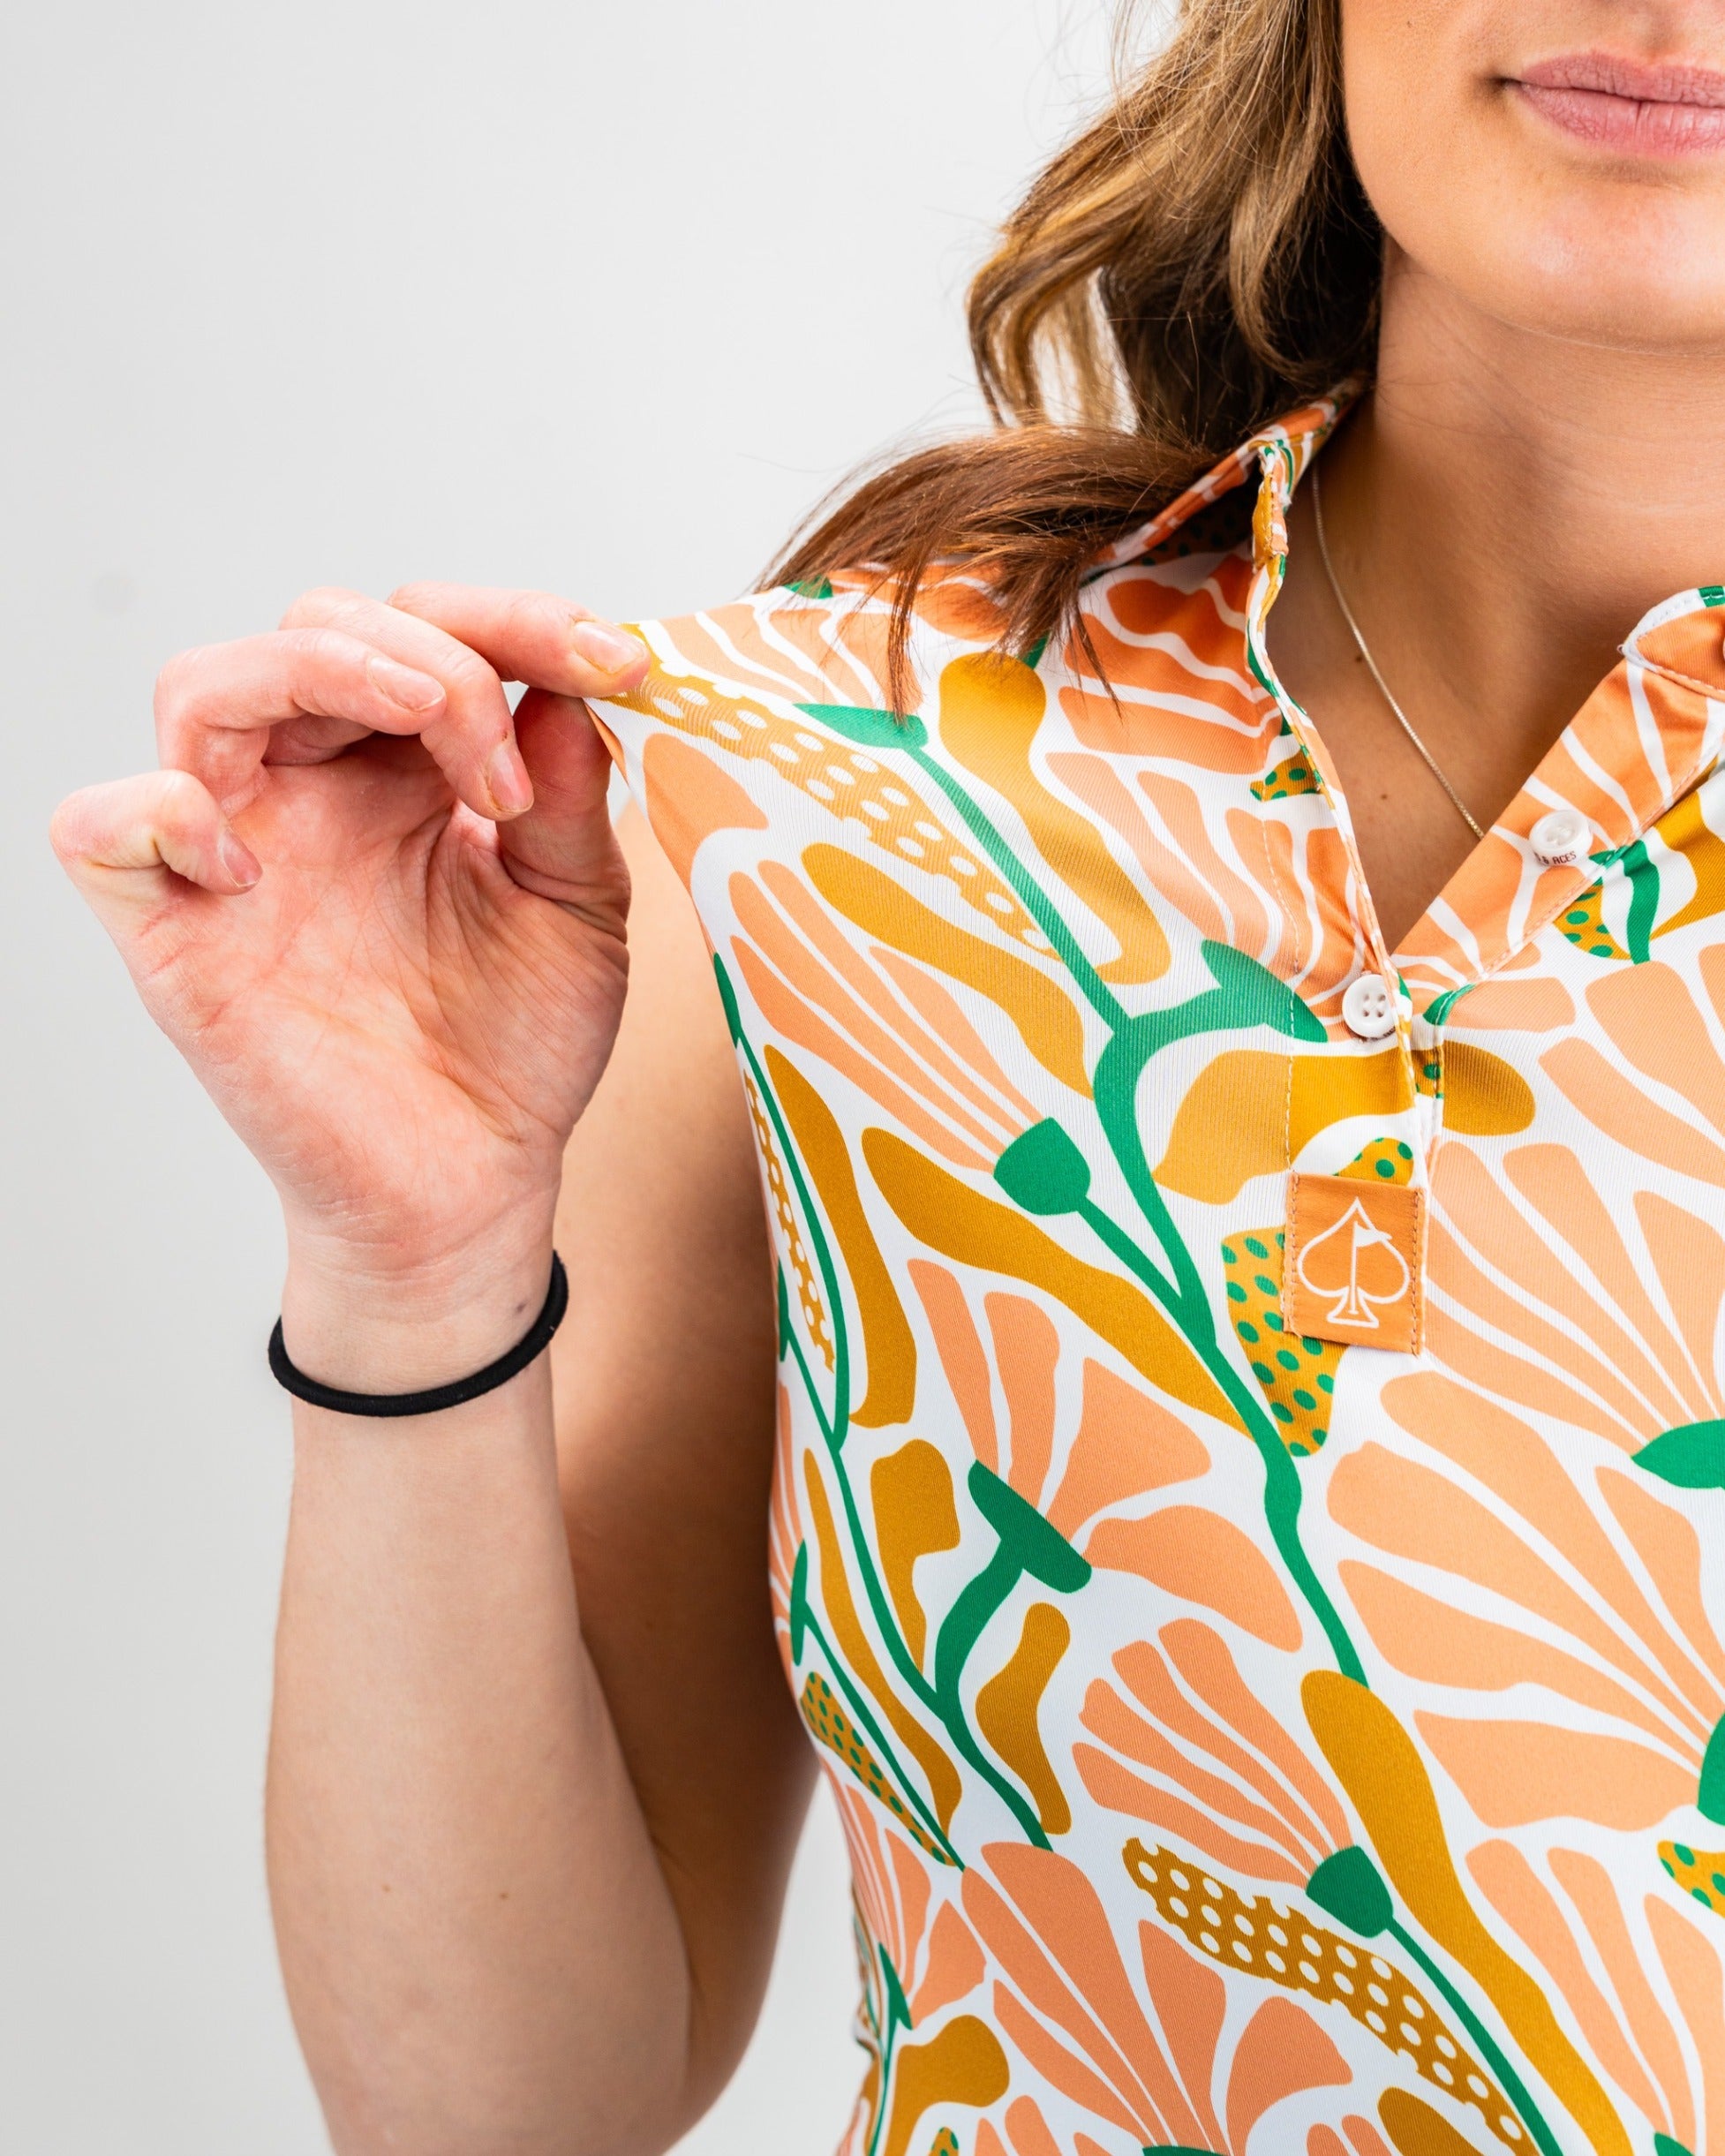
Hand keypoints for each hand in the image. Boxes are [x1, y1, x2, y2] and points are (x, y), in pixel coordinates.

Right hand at [52, 584, 650, 1376]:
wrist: (473, 1188)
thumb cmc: (517, 1050)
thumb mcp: (579, 907)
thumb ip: (570, 793)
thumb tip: (562, 682)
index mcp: (407, 771)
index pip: (424, 631)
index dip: (513, 619)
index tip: (614, 662)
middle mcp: (314, 793)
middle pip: (316, 626)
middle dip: (433, 654)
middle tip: (510, 756)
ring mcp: (237, 856)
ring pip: (204, 684)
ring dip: (318, 670)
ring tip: (431, 732)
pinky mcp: (176, 937)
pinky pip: (103, 828)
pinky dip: (163, 812)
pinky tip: (261, 867)